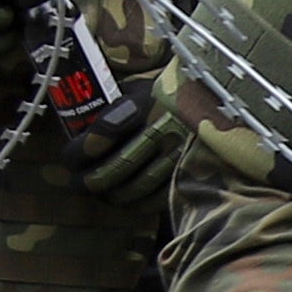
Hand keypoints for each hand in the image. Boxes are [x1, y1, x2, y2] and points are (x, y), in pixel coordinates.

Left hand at [70, 79, 188, 209]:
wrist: (222, 102)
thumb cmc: (173, 92)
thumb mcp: (143, 87)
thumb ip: (116, 105)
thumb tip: (82, 128)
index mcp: (146, 104)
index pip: (103, 133)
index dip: (79, 151)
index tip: (69, 158)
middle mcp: (162, 130)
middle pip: (116, 167)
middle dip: (89, 180)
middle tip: (77, 183)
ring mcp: (179, 156)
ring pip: (134, 187)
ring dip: (109, 195)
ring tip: (99, 193)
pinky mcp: (191, 174)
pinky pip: (157, 198)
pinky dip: (136, 204)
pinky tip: (125, 200)